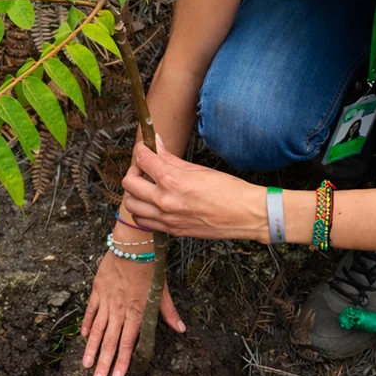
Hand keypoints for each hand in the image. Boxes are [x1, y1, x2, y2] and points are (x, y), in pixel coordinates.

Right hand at [80, 240, 185, 375]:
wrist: (133, 244)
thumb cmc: (151, 266)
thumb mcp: (162, 290)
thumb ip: (168, 312)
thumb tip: (181, 329)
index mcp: (137, 311)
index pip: (129, 342)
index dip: (123, 361)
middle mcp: (120, 309)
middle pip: (111, 341)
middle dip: (104, 363)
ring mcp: (107, 300)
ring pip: (98, 329)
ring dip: (91, 349)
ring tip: (86, 365)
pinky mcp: (98, 290)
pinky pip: (91, 311)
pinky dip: (88, 324)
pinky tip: (85, 337)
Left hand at [121, 140, 266, 241]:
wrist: (246, 215)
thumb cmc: (228, 190)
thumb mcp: (198, 168)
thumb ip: (171, 158)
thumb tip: (158, 144)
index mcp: (172, 180)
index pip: (142, 159)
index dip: (140, 149)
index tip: (144, 147)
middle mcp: (164, 201)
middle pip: (129, 183)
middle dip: (134, 170)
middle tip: (144, 167)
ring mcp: (166, 218)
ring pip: (131, 205)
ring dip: (135, 193)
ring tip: (148, 186)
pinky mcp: (172, 230)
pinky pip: (144, 221)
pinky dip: (142, 211)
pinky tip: (153, 203)